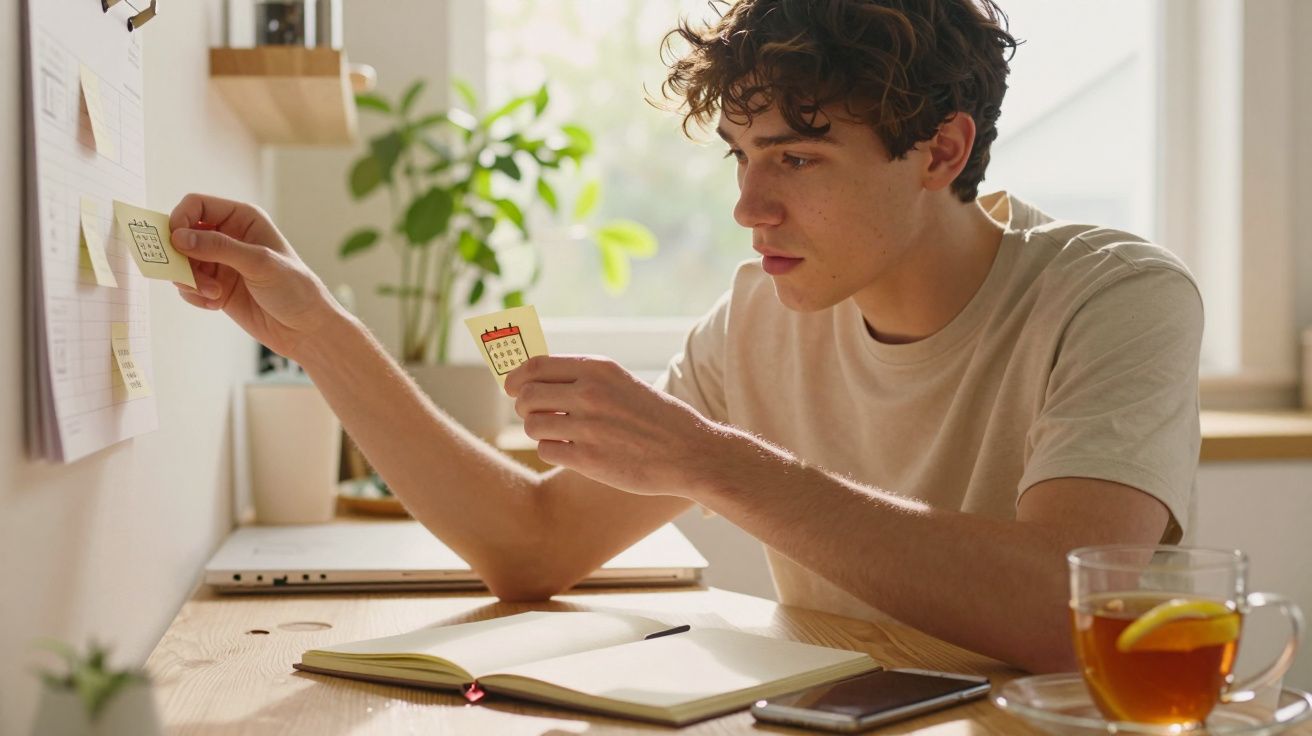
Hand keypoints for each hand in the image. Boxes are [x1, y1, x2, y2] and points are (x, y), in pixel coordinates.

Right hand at [169, 193, 340, 361]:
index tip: (174, 243)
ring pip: (182, 262)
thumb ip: (219, 248)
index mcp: (242, 218)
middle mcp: (228, 236)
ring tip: (214, 294)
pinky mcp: (216, 287)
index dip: (179, 219)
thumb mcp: (259, 263)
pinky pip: (188, 285)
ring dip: (190, 279)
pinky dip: (195, 295)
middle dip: (181, 256)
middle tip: (189, 276)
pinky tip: (215, 304)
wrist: (305, 328)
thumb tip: (178, 237)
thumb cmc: (294, 288)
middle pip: (182, 234)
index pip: (196, 205)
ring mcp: (221, 263)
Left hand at [504, 355, 727, 496]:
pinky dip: (552, 450)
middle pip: (527, 396)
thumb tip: (531, 377)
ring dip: (539, 431)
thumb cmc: (653, 416)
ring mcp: (588, 427)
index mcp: (598, 368)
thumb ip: (581, 378)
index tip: (512, 388)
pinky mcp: (588, 459)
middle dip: (525, 407)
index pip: (535, 366)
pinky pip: (546, 450)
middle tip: (536, 415)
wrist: (688, 451)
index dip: (516, 377)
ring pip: (532, 425)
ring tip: (559, 434)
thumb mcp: (620, 382)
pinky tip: (570, 450)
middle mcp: (590, 393)